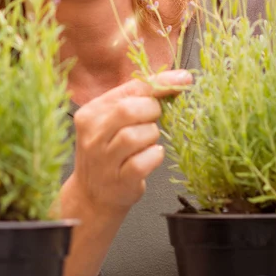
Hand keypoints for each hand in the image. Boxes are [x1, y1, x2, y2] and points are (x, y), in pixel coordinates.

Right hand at [67, 70, 191, 214]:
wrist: (93, 195)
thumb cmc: (110, 153)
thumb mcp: (115, 122)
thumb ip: (138, 100)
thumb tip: (178, 80)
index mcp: (91, 112)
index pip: (130, 88)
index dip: (160, 83)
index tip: (183, 79)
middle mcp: (93, 134)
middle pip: (129, 110)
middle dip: (152, 112)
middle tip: (153, 121)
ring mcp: (103, 159)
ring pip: (135, 136)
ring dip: (151, 137)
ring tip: (147, 142)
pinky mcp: (118, 180)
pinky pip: (142, 162)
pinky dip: (154, 157)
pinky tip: (151, 156)